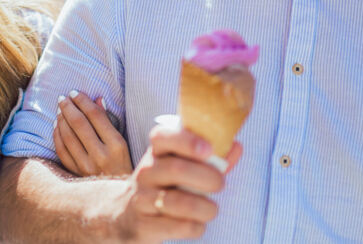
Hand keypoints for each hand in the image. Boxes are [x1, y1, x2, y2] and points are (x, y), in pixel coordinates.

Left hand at [53, 92, 131, 176]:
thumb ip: (109, 120)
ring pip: (68, 136)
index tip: (75, 93)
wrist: (119, 195)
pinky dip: (57, 136)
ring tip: (60, 110)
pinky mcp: (77, 173)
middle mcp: (101, 155)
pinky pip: (62, 151)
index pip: (96, 116)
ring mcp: (87, 166)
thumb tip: (97, 99)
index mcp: (116, 145)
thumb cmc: (124, 164)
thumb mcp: (123, 142)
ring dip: (61, 119)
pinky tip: (57, 126)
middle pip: (79, 124)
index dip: (83, 101)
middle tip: (63, 98)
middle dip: (69, 107)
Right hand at [107, 124, 241, 242]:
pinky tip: (197, 224)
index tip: (209, 149)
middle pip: (176, 169)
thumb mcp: (180, 165)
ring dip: (205, 207)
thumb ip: (210, 158)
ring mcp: (142, 199)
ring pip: (178, 202)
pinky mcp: (143, 224)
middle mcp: (146, 172)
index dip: (187, 141)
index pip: (162, 136)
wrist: (126, 214)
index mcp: (156, 152)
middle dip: (207, 177)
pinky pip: (177, 226)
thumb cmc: (164, 186)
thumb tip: (236, 146)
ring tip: (212, 209)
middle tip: (220, 184)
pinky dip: (196, 227)